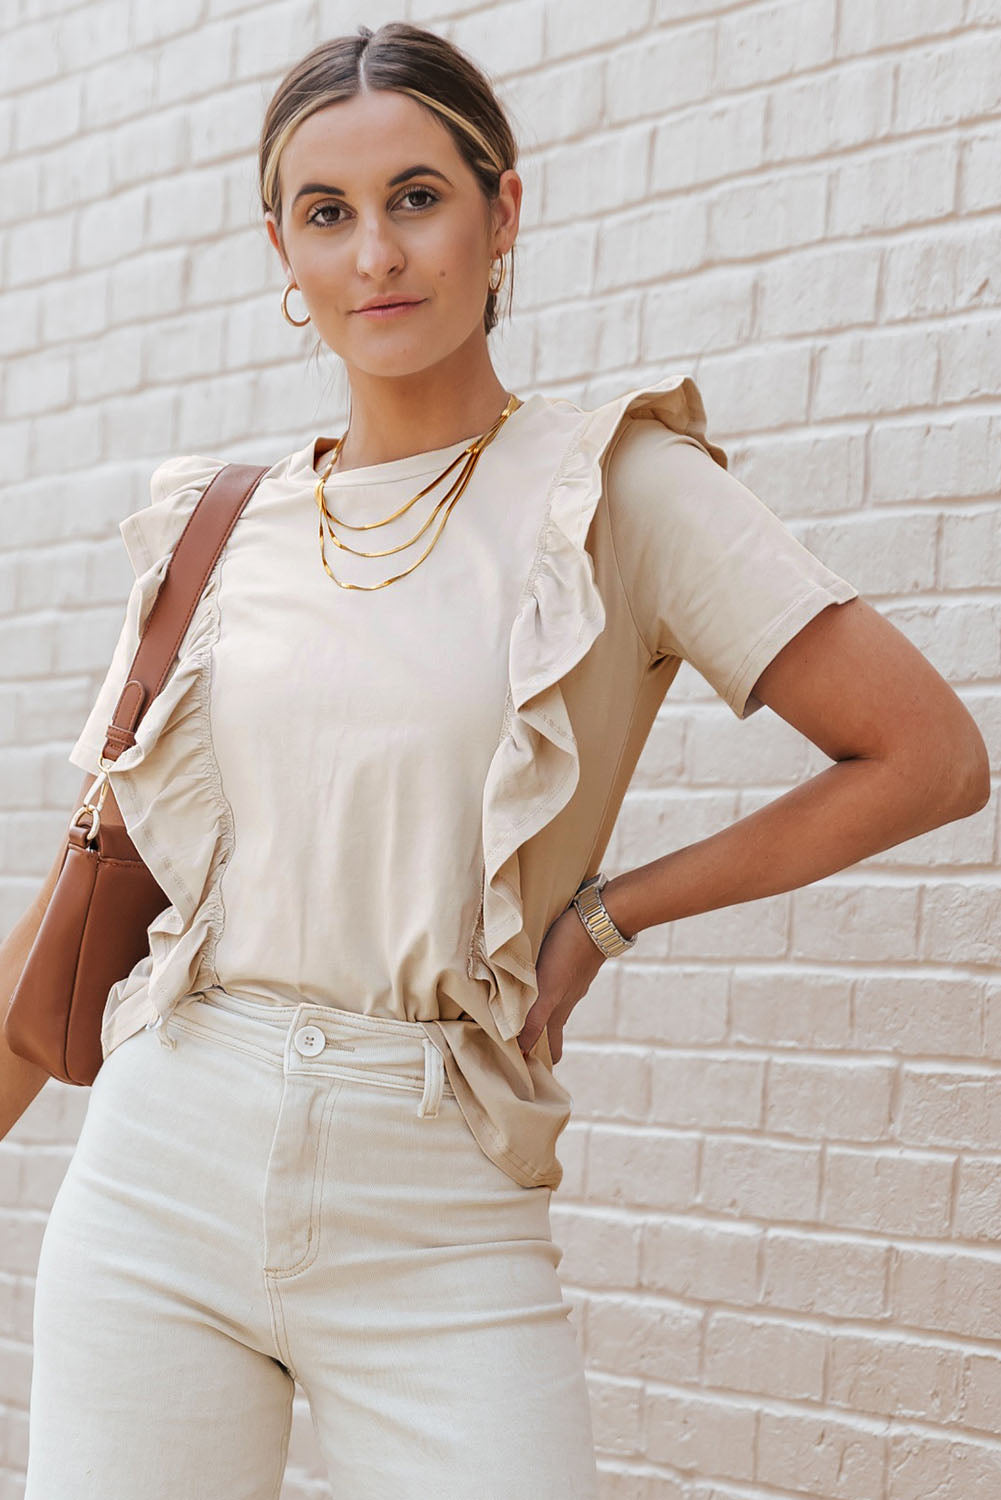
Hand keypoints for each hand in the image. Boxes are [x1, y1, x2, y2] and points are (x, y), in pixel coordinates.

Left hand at [516, 902, 606, 1063]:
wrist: (598, 921)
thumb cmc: (569, 953)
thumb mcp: (548, 990)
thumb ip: (535, 1019)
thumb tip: (522, 1048)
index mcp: (559, 1010)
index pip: (551, 1048)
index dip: (540, 1061)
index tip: (524, 1071)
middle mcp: (566, 1000)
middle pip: (550, 1028)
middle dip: (536, 1040)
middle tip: (516, 1047)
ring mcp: (571, 982)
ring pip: (551, 1005)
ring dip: (536, 1013)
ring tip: (516, 1013)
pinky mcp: (571, 964)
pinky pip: (553, 984)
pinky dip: (541, 990)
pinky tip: (532, 979)